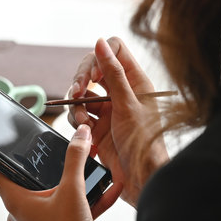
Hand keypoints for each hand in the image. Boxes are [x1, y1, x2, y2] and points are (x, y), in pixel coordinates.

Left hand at [0, 124, 104, 220]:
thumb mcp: (73, 191)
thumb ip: (76, 159)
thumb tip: (80, 135)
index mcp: (15, 201)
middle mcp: (21, 212)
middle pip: (26, 179)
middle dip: (44, 164)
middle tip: (53, 148)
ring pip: (51, 193)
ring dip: (71, 182)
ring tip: (87, 168)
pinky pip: (66, 207)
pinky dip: (83, 199)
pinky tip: (106, 190)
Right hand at [68, 37, 168, 208]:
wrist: (140, 178)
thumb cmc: (144, 142)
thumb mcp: (127, 104)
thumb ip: (112, 73)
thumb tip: (100, 42)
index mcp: (136, 80)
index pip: (115, 50)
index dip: (99, 57)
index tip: (93, 75)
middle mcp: (121, 91)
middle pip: (91, 70)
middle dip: (80, 82)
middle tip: (76, 94)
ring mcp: (108, 108)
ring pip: (81, 95)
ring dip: (77, 107)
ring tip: (84, 123)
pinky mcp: (98, 125)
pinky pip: (79, 115)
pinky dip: (77, 122)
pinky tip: (85, 133)